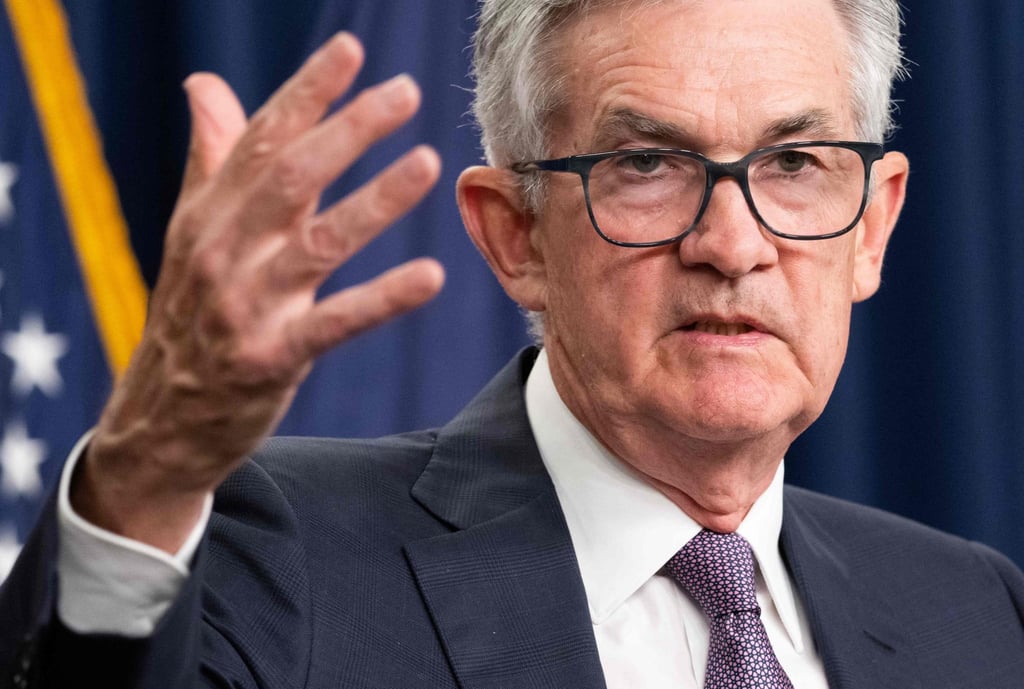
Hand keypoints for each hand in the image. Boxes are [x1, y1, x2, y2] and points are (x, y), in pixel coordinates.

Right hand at [72, 33, 444, 551]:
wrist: (161, 416)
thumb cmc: (190, 313)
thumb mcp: (191, 232)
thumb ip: (211, 159)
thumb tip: (204, 84)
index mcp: (209, 213)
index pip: (260, 138)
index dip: (307, 91)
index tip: (351, 50)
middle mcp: (224, 250)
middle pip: (291, 177)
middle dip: (349, 131)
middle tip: (405, 93)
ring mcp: (247, 305)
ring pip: (318, 242)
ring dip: (374, 201)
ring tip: (427, 162)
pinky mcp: (272, 356)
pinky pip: (334, 322)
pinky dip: (381, 299)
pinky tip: (430, 276)